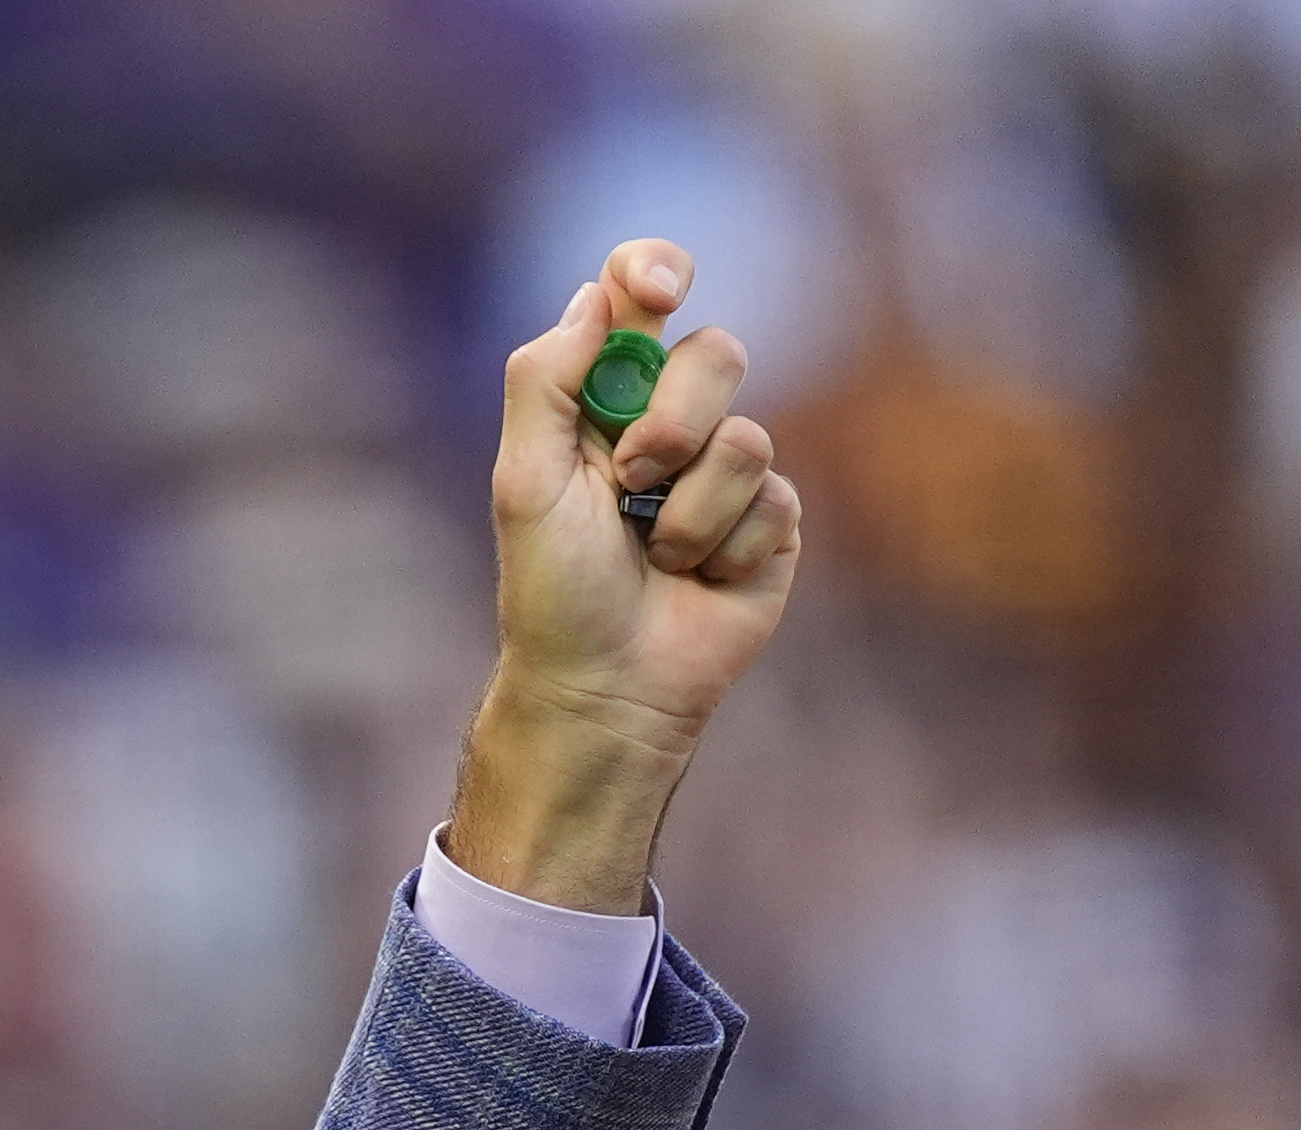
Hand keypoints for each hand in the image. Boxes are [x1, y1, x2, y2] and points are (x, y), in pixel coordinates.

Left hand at [448, 239, 805, 913]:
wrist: (605, 687)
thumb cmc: (554, 591)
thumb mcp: (524, 481)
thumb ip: (545, 378)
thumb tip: (598, 295)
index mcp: (604, 395)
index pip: (639, 295)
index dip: (655, 272)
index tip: (659, 290)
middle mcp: (672, 420)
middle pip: (716, 352)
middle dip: (675, 420)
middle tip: (630, 478)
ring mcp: (727, 472)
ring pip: (749, 436)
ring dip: (691, 508)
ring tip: (657, 555)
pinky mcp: (772, 524)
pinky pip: (776, 501)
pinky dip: (726, 549)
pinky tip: (699, 581)